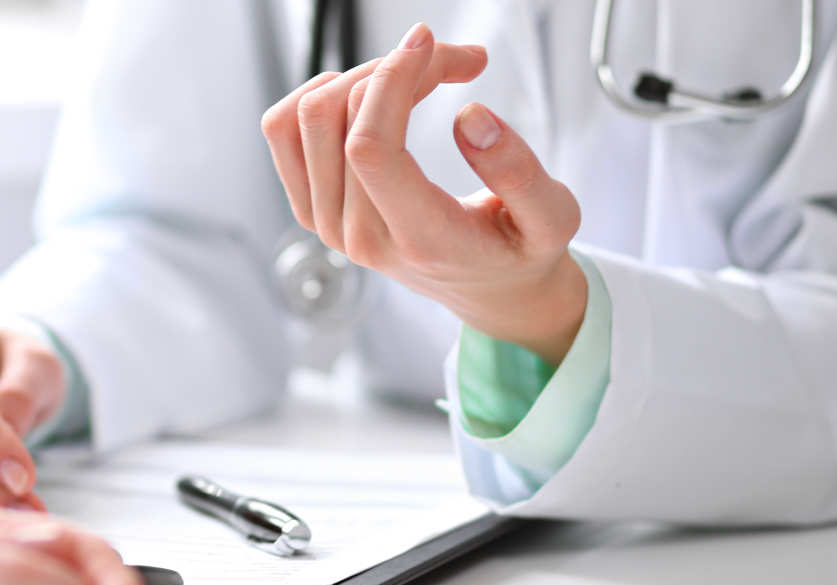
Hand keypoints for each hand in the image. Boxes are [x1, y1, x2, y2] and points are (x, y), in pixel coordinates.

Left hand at [261, 23, 586, 364]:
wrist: (486, 288)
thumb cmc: (518, 248)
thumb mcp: (553, 218)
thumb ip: (519, 172)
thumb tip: (470, 116)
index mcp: (419, 238)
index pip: (372, 149)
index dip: (391, 82)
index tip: (428, 43)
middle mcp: (360, 236)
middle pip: (342, 118)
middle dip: (397, 68)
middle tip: (454, 58)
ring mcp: (327, 225)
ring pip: (309, 116)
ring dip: (362, 75)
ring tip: (414, 74)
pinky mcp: (310, 207)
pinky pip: (284, 131)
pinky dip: (319, 93)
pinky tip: (366, 90)